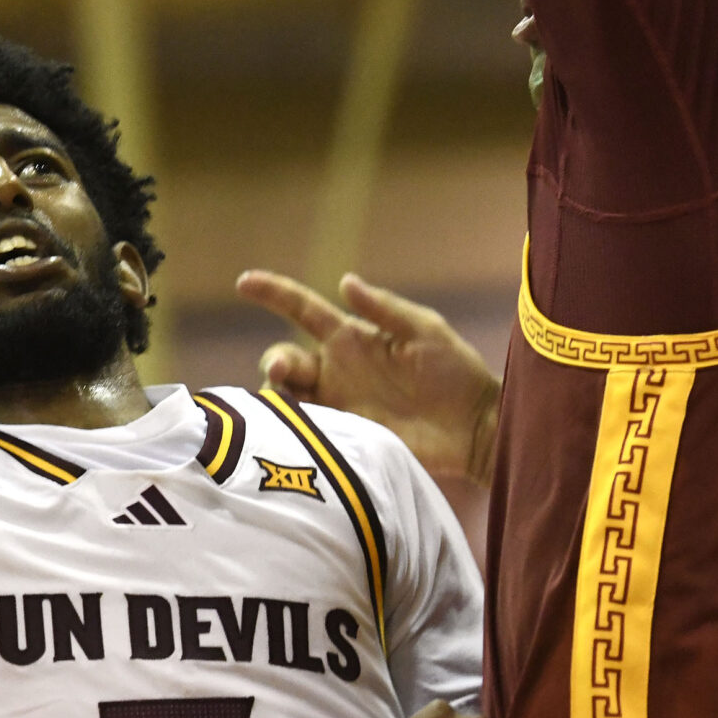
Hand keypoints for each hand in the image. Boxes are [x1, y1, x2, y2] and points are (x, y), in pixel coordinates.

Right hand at [238, 269, 501, 486]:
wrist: (474, 427)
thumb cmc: (455, 372)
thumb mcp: (424, 330)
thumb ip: (384, 308)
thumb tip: (344, 281)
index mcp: (351, 337)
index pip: (301, 309)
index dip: (272, 293)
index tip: (244, 282)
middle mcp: (335, 369)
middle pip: (284, 358)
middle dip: (275, 361)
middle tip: (283, 372)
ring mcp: (337, 403)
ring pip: (285, 396)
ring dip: (276, 396)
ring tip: (284, 401)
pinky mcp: (344, 436)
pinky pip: (305, 429)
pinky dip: (291, 426)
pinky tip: (294, 428)